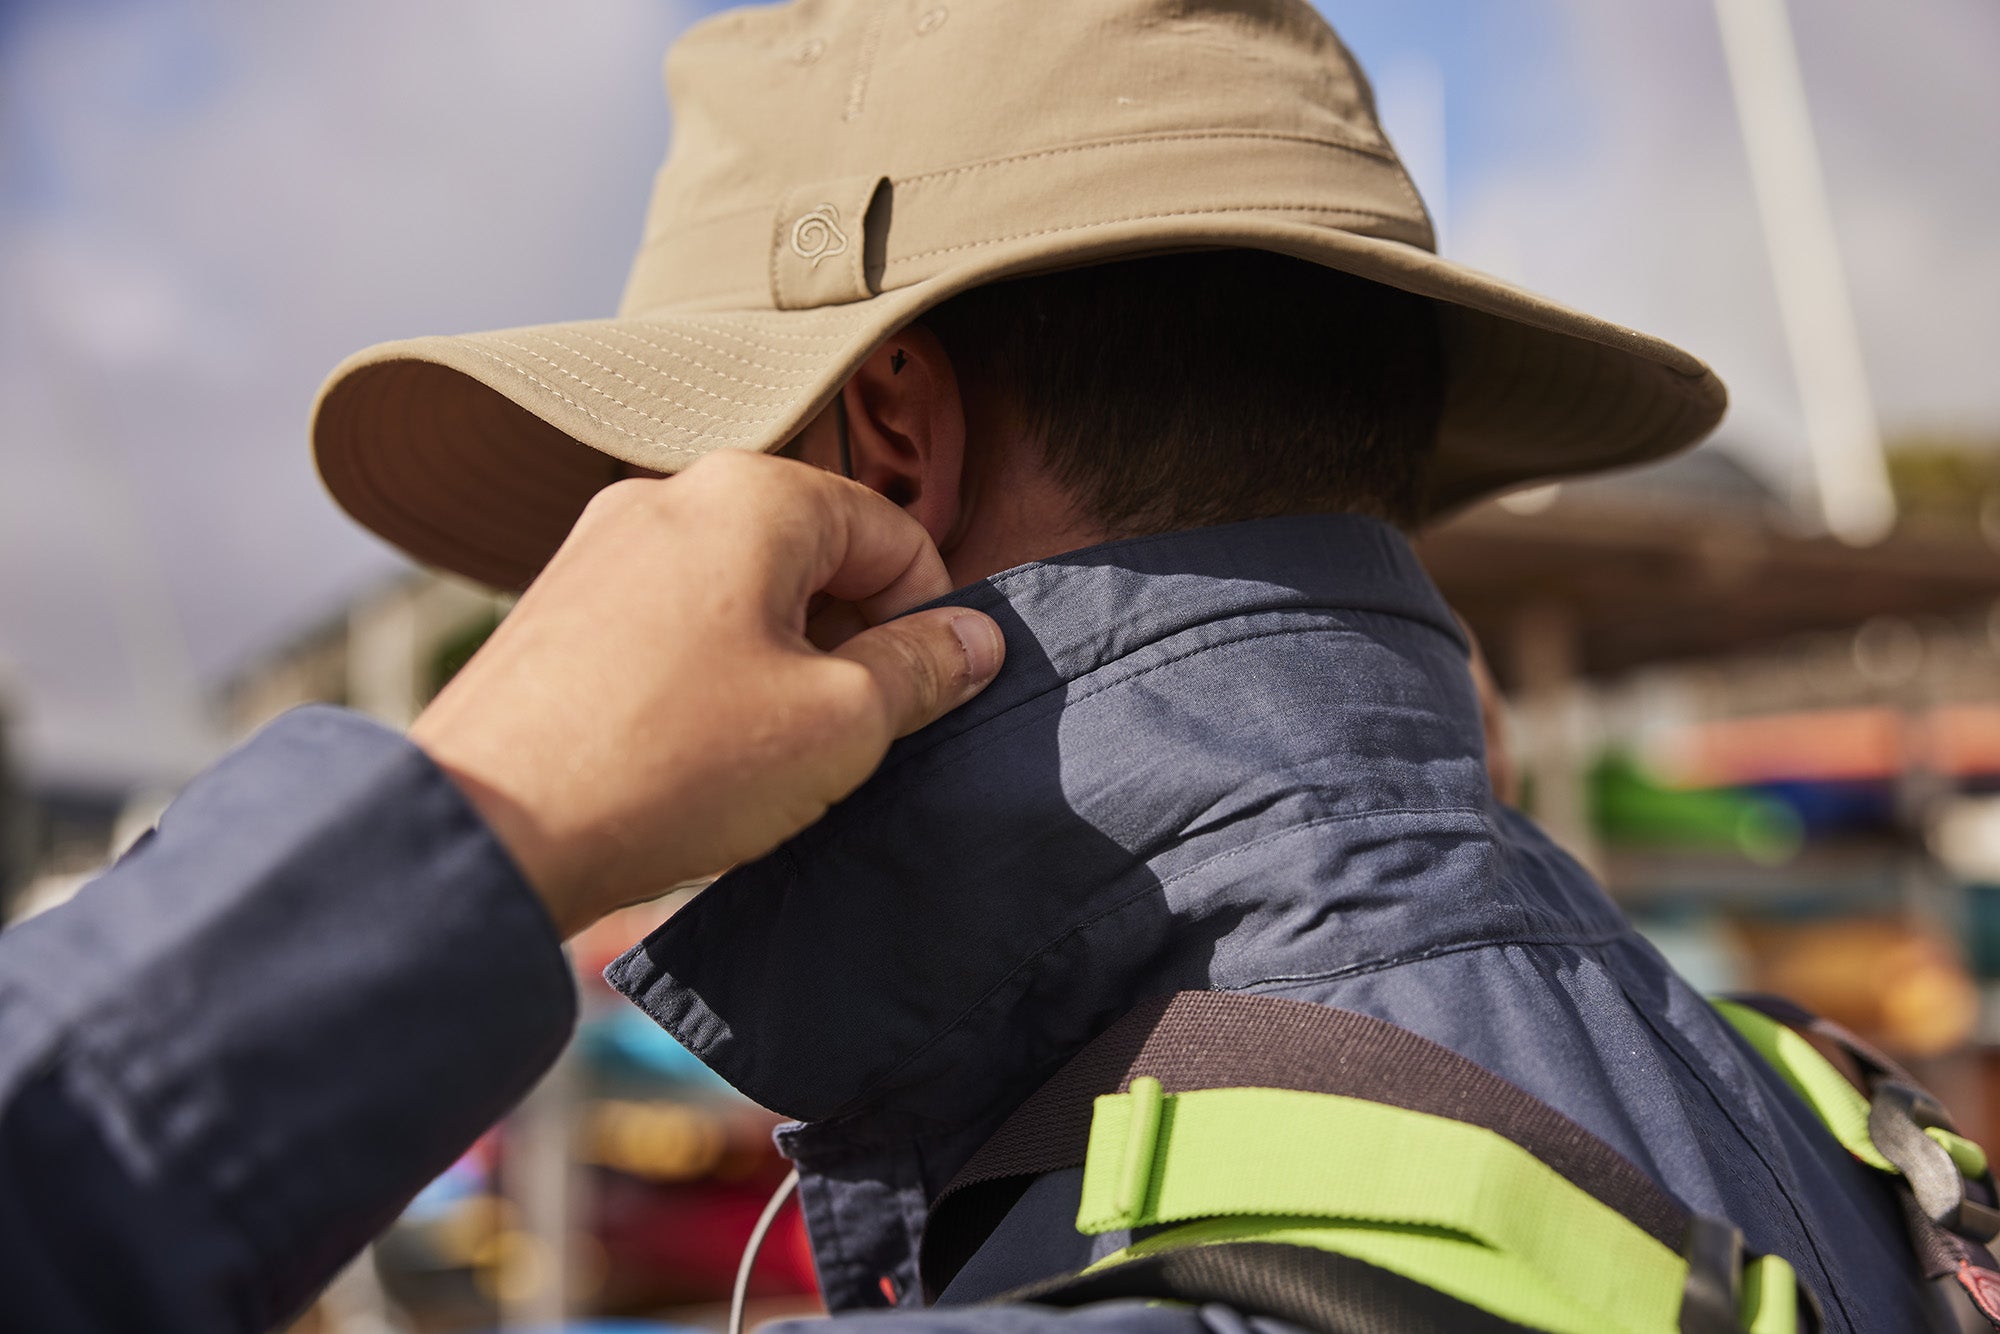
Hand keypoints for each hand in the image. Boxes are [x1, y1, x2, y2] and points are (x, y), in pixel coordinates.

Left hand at [408, 452, 1004, 936]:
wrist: (489, 827)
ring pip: (742, 589)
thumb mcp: (841, 723)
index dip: (930, 619)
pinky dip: (710, 670)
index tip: (924, 696)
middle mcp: (670, 493)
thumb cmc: (675, 763)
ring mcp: (601, 544)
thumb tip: (975, 638)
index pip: (894, 535)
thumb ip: (924, 668)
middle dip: (851, 640)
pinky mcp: (557, 603)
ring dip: (781, 660)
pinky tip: (696, 748)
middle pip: (815, 554)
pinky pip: (672, 617)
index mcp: (753, 493)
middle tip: (848, 734)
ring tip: (766, 752)